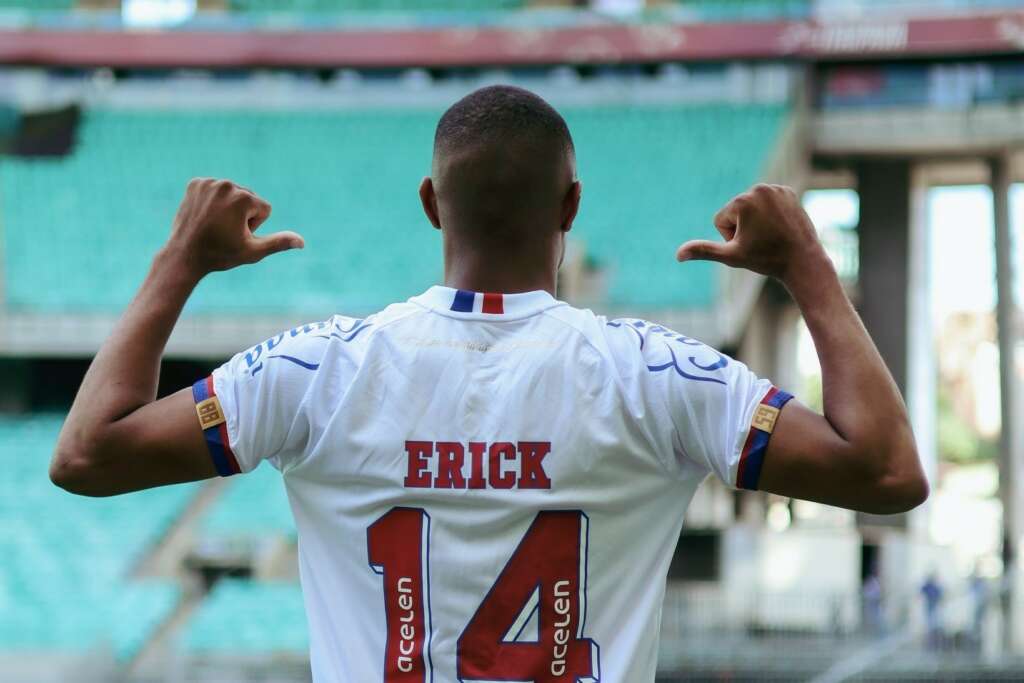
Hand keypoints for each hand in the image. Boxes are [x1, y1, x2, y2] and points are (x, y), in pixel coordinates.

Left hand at [162, 178, 303, 277]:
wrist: (184, 255)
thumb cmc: (220, 255)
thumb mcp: (253, 251)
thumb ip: (278, 243)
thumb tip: (301, 242)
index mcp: (242, 198)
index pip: (264, 208)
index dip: (254, 226)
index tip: (236, 235)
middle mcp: (226, 185)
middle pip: (249, 199)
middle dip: (242, 215)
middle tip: (223, 231)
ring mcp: (208, 182)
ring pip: (233, 194)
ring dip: (228, 208)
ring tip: (213, 224)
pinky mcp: (196, 183)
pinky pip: (216, 190)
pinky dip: (213, 202)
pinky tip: (205, 214)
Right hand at [676, 184, 829, 284]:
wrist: (803, 261)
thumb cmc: (766, 259)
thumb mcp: (731, 256)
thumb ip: (704, 250)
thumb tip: (678, 255)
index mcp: (742, 201)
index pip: (720, 220)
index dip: (731, 237)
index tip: (751, 244)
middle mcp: (759, 189)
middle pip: (735, 211)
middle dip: (744, 228)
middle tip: (764, 241)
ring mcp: (776, 189)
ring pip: (751, 208)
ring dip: (756, 222)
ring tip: (773, 234)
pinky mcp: (788, 192)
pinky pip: (767, 204)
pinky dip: (771, 215)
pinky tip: (781, 226)